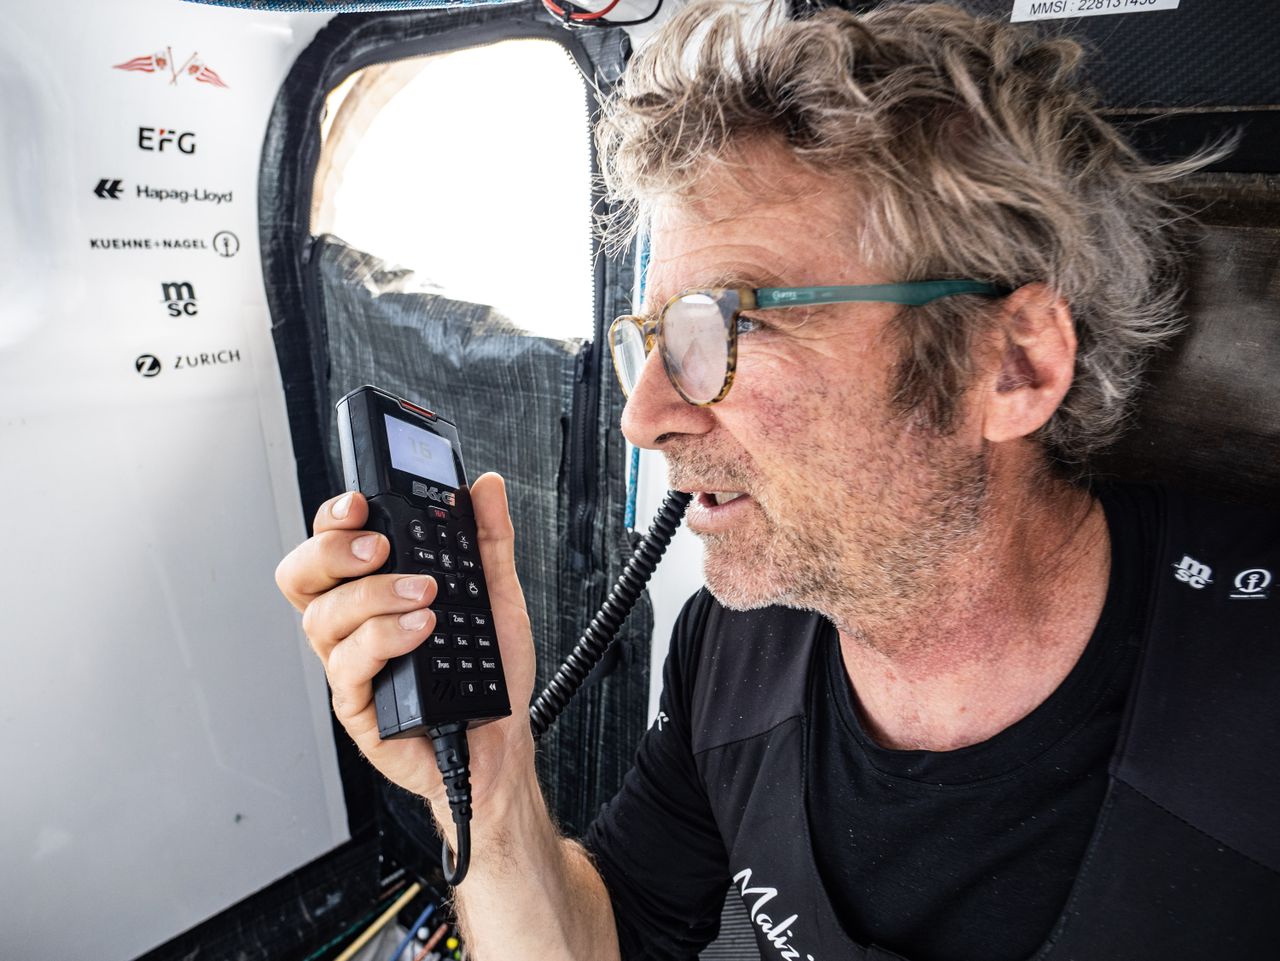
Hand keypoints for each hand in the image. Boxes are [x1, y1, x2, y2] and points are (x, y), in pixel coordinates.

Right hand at [275, 473, 536, 815]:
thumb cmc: (490, 674)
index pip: (330, 544)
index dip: (333, 520)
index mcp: (374, 592)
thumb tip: (488, 487)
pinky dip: (384, 640)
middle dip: (333, 551)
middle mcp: (353, 626)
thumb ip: (489, 539)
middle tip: (380, 547)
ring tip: (425, 596)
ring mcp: (352, 665)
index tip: (360, 502)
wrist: (503, 741)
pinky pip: (347, 667)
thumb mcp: (497, 595)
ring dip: (374, 597)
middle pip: (303, 576)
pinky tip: (420, 631)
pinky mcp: (359, 705)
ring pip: (324, 618)